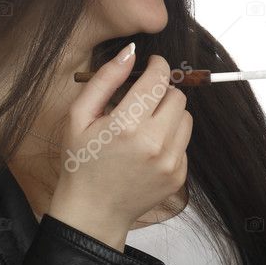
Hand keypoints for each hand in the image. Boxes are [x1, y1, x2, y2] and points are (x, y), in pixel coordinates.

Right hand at [48, 46, 192, 248]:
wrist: (92, 212)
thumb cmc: (81, 162)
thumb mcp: (79, 117)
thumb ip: (105, 80)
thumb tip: (131, 52)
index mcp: (126, 125)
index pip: (159, 78)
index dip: (158, 65)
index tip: (152, 65)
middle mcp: (154, 143)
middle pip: (177, 96)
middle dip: (161, 91)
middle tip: (142, 101)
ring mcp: (170, 162)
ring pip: (186, 117)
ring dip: (169, 114)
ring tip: (145, 125)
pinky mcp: (179, 175)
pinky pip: (185, 142)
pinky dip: (170, 138)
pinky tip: (148, 148)